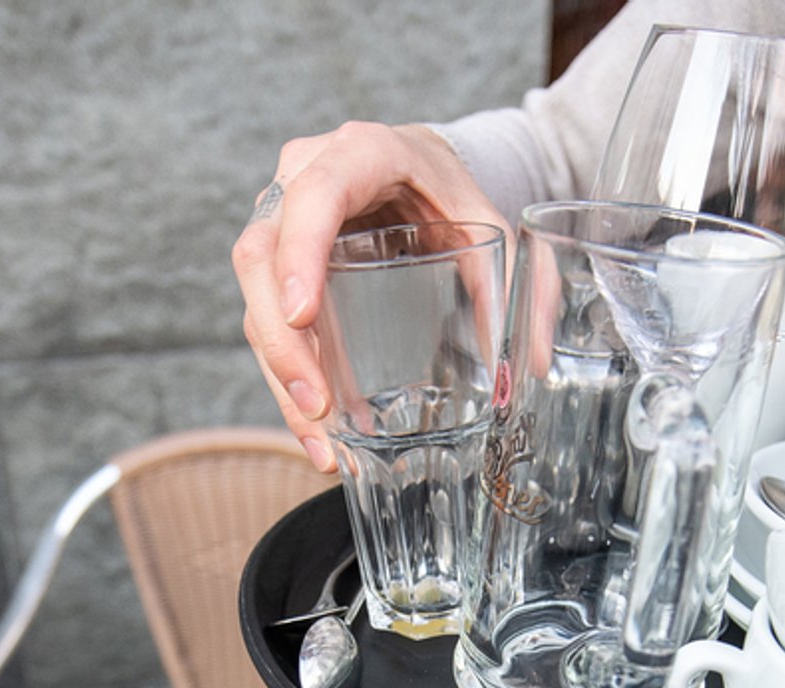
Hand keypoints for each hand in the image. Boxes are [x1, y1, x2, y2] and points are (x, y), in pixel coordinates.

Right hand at [232, 121, 507, 470]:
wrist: (418, 167)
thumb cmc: (445, 188)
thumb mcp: (486, 223)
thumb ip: (515, 286)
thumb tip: (530, 365)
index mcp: (358, 153)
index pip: (313, 198)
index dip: (299, 255)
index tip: (302, 315)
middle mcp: (300, 178)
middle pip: (261, 256)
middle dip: (283, 341)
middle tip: (316, 405)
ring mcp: (279, 217)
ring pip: (255, 296)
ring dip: (281, 372)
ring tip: (320, 438)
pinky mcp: (275, 258)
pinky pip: (265, 315)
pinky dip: (286, 374)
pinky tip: (315, 427)